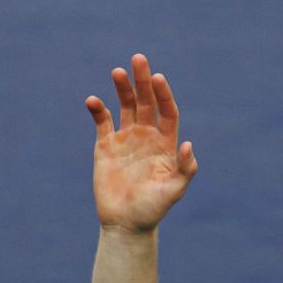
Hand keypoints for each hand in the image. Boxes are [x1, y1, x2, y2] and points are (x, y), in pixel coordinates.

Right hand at [85, 52, 197, 232]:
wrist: (126, 224)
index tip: (158, 78)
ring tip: (117, 71)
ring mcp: (126, 139)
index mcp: (165, 143)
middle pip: (147, 101)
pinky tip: (93, 100)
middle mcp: (147, 136)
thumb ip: (184, 169)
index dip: (163, 94)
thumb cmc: (153, 210)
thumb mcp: (173, 191)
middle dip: (143, 81)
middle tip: (138, 59)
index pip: (167, 111)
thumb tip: (189, 145)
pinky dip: (98, 109)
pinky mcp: (106, 145)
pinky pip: (102, 121)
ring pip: (125, 106)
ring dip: (122, 88)